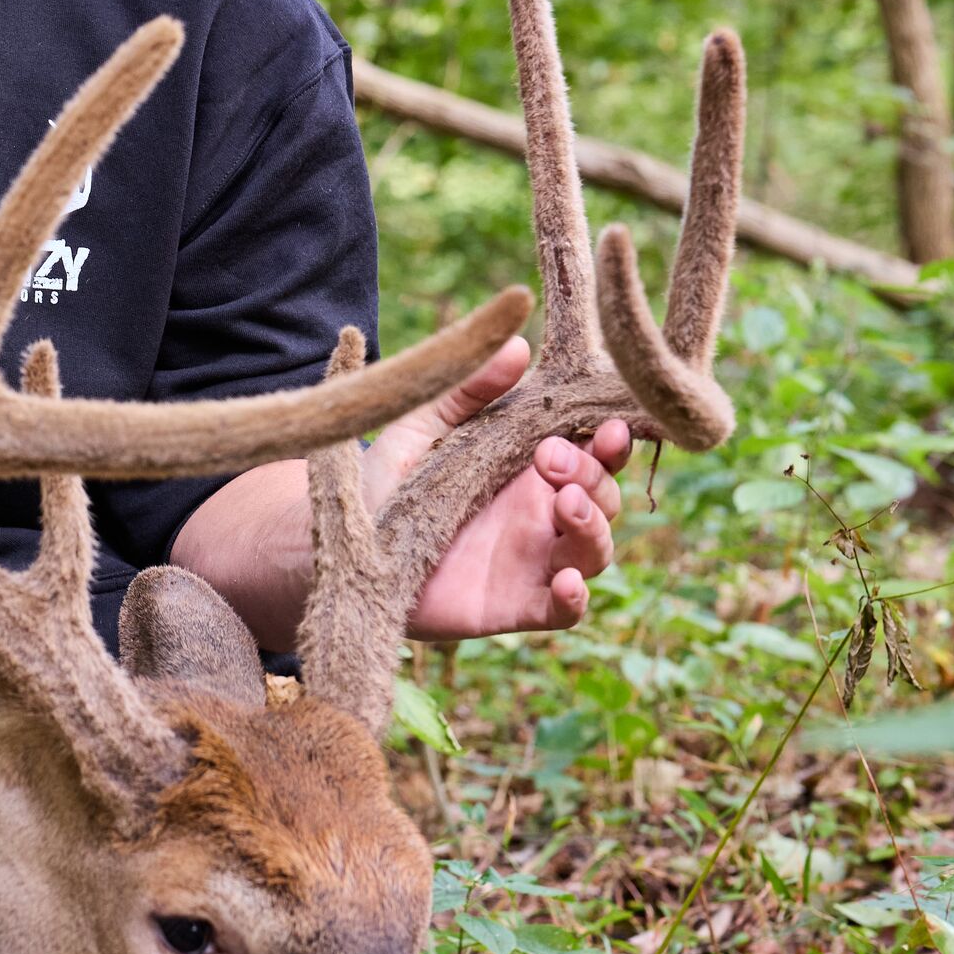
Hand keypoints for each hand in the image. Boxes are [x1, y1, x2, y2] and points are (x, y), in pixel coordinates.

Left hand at [359, 335, 629, 639]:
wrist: (343, 546)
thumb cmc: (386, 480)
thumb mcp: (422, 425)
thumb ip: (468, 389)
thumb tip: (518, 344)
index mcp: (527, 465)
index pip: (592, 449)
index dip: (610, 440)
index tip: (608, 426)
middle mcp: (540, 512)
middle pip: (603, 494)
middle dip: (593, 473)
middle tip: (548, 457)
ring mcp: (531, 560)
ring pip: (595, 548)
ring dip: (594, 526)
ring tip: (565, 504)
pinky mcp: (514, 604)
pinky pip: (563, 610)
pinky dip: (576, 598)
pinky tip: (566, 581)